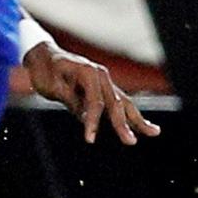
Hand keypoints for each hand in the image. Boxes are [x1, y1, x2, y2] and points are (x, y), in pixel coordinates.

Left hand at [18, 41, 159, 145]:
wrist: (43, 55)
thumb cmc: (45, 71)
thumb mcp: (52, 86)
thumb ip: (71, 101)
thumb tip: (88, 119)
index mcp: (87, 71)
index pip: (94, 101)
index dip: (93, 121)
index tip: (90, 139)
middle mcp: (100, 74)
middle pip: (115, 102)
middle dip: (123, 124)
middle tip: (131, 142)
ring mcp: (104, 80)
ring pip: (124, 102)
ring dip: (137, 119)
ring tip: (154, 132)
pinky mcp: (104, 88)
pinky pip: (120, 103)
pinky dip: (131, 115)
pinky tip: (145, 126)